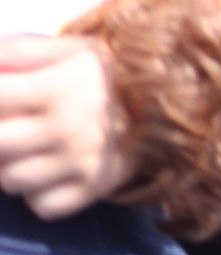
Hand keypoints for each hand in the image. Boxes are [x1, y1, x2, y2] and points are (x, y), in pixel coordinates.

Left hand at [0, 35, 131, 220]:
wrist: (171, 103)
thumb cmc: (107, 74)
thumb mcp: (73, 49)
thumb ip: (23, 50)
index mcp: (60, 86)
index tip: (1, 98)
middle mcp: (69, 127)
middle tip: (11, 127)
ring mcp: (80, 163)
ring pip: (12, 180)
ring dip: (11, 167)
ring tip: (28, 149)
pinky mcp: (91, 190)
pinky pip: (40, 205)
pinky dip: (37, 193)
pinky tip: (50, 173)